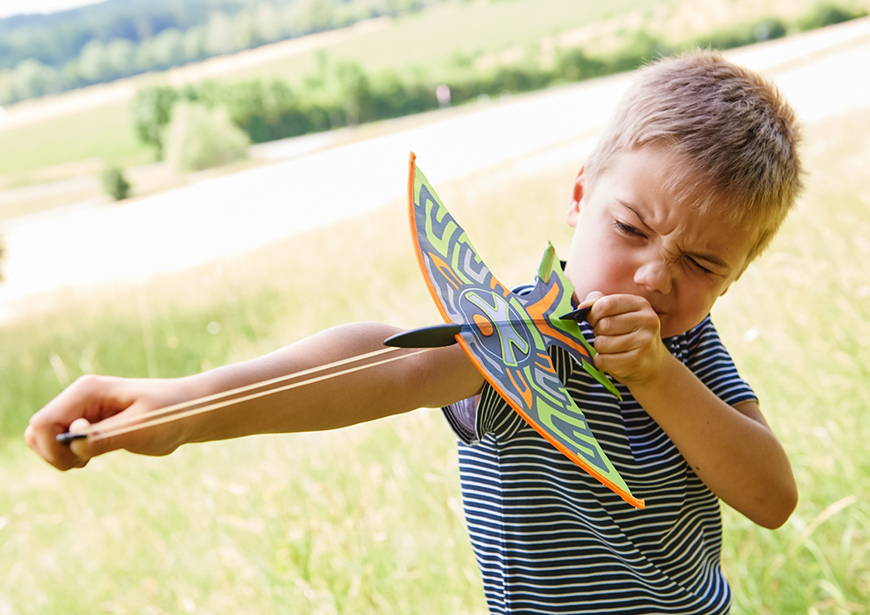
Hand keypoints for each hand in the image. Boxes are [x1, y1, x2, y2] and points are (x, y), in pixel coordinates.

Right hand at [25, 375, 194, 470]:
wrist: (191, 410)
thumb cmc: (171, 414)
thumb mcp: (142, 428)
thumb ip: (106, 436)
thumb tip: (74, 443)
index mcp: (88, 391)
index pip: (44, 423)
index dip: (54, 447)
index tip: (84, 457)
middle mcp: (79, 398)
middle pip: (37, 431)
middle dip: (54, 453)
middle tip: (86, 460)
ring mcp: (82, 410)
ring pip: (44, 438)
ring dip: (60, 455)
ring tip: (90, 457)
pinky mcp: (89, 424)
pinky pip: (60, 443)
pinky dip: (69, 455)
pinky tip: (92, 455)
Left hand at [582, 292, 671, 387]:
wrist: (652, 363)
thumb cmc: (629, 334)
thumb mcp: (620, 313)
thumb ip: (600, 303)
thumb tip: (582, 306)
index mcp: (640, 304)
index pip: (606, 304)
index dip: (593, 313)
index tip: (594, 320)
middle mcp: (647, 321)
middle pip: (603, 325)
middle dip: (597, 332)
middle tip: (607, 336)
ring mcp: (644, 342)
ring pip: (601, 343)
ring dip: (599, 348)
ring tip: (612, 348)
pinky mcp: (636, 362)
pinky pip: (602, 360)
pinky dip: (601, 362)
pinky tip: (613, 360)